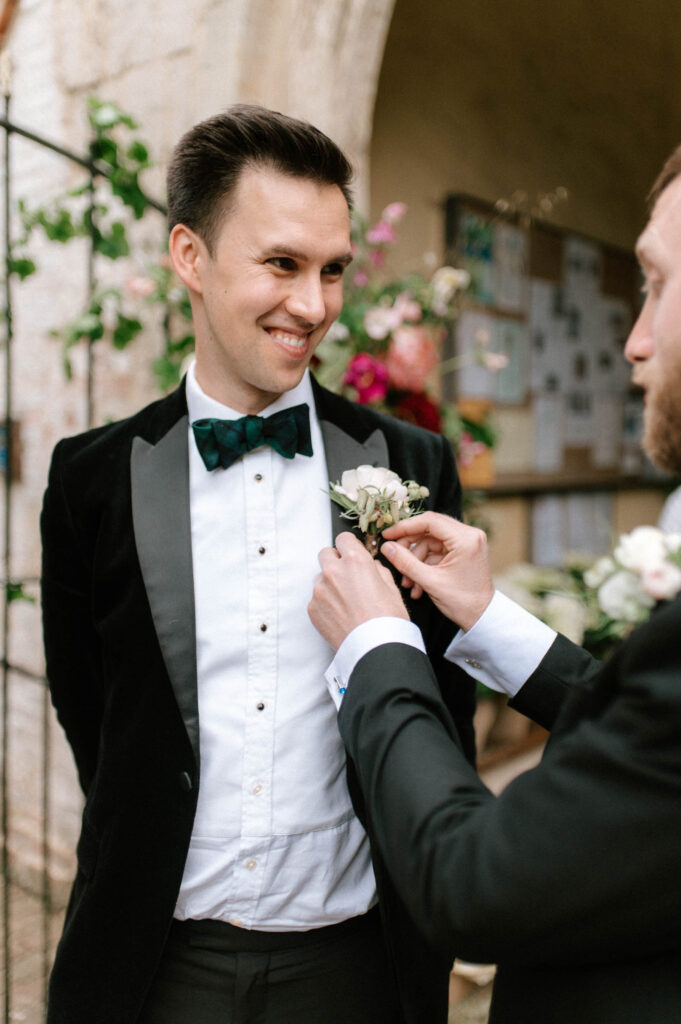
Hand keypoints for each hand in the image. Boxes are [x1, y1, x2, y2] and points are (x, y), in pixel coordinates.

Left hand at [308, 532, 408, 649]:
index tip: (351, 553)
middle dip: (335, 561)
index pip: (343, 538)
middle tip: (347, 576)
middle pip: (325, 554)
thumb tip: (371, 566)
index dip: (349, 546)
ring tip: (346, 602)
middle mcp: (334, 571)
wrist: (375, 650)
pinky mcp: (312, 608)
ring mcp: (320, 590)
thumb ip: (377, 570)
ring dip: (330, 584)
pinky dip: (326, 603)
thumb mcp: (392, 588)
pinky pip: (317, 599)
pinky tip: (340, 615)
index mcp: (355, 561)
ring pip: (320, 578)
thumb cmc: (388, 621)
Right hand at [380, 512, 493, 630]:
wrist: (481, 618)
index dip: (405, 527)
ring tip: (408, 582)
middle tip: (394, 555)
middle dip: (409, 544)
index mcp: (465, 539)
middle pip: (429, 529)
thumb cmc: (462, 602)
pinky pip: (436, 551)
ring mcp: (467, 542)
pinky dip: (425, 565)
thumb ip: (405, 562)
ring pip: (430, 542)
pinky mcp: (462, 551)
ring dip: (416, 560)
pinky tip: (417, 584)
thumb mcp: (430, 582)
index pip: (429, 521)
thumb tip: (386, 547)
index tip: (388, 535)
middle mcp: (469, 535)